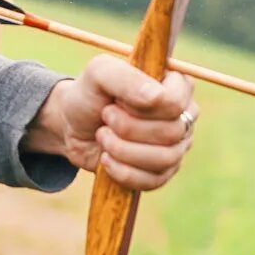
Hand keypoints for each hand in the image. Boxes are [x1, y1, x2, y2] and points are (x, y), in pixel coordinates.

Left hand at [28, 54, 195, 189]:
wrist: (72, 126)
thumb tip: (158, 97)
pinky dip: (123, 171)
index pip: (176, 102)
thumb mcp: (99, 73)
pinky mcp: (162, 172)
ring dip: (123, 149)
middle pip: (171, 132)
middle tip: (105, 117)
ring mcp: (176, 145)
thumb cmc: (90, 94)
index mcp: (177, 84)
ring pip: (165, 158)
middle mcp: (183, 115)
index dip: (143, 106)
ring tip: (103, 137)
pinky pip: (154, 181)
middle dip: (127, 128)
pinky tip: (106, 159)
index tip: (118, 100)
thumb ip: (126, 77)